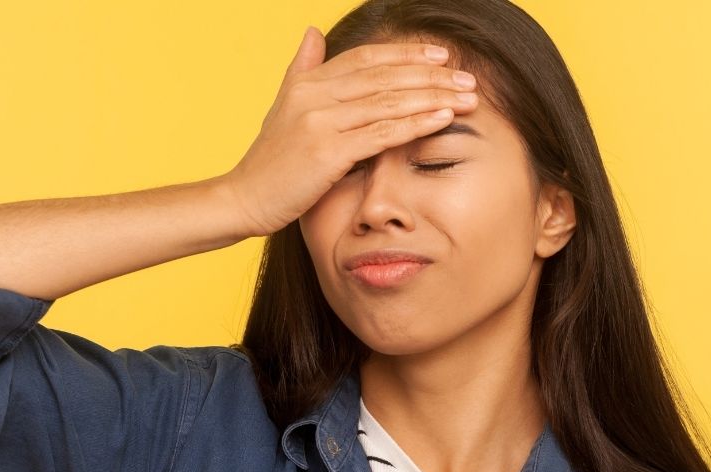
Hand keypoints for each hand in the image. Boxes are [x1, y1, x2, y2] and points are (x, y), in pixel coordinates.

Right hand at [220, 26, 478, 237]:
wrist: (243, 199)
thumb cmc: (268, 162)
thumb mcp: (283, 107)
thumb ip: (303, 69)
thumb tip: (313, 32)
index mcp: (308, 82)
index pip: (367, 59)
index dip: (406, 55)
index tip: (441, 58)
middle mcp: (314, 95)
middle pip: (385, 76)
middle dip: (431, 77)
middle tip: (467, 79)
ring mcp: (319, 121)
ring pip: (388, 101)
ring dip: (434, 97)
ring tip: (468, 98)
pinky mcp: (327, 151)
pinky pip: (382, 133)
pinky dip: (416, 124)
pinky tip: (444, 119)